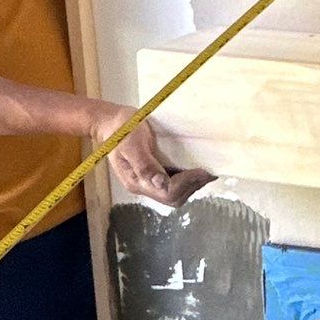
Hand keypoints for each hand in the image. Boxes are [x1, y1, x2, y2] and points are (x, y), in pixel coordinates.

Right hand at [89, 105, 214, 209]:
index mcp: (136, 181)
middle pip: (173, 197)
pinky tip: (195, 171)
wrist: (111, 122)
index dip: (187, 184)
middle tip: (209, 173)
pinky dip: (187, 180)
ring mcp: (148, 181)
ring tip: (206, 173)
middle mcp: (143, 185)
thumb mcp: (131, 143)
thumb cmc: (121, 129)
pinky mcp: (154, 174)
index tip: (202, 171)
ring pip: (174, 194)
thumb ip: (144, 164)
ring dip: (191, 185)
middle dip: (192, 187)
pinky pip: (173, 184)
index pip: (167, 192)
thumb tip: (160, 183)